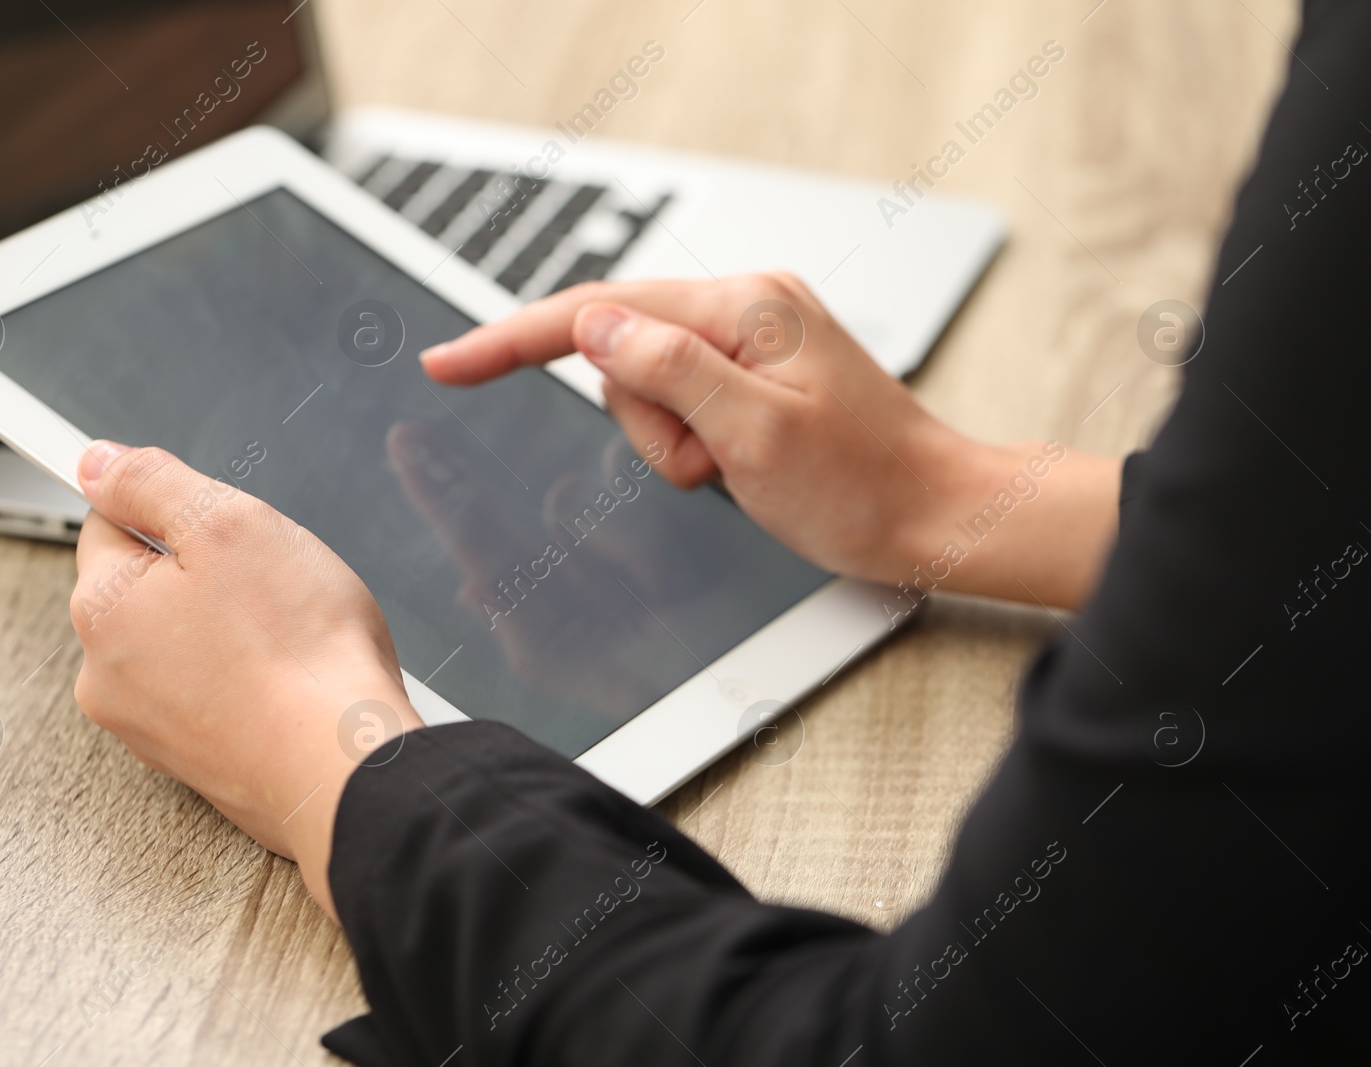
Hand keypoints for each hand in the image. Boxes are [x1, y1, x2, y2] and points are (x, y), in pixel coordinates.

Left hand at [69, 441, 421, 921]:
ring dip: (231, 630)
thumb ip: (152, 483)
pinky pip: (216, 694)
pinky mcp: (197, 764)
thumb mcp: (229, 523)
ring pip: (187, 643)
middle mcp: (108, 676)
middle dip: (207, 574)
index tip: (223, 524)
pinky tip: (295, 679)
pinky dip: (249, 681)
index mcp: (102, 608)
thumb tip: (96, 462)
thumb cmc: (298, 652)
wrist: (343, 770)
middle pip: (151, 588)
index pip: (111, 522)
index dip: (174, 509)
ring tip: (293, 635)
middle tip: (272, 581)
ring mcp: (150, 729)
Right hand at [421, 275, 1120, 608]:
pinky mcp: (753, 379)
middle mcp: (745, 310)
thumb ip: (669, 371)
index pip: (600, 312)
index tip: (448, 361)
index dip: (513, 339)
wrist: (936, 515)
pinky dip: (690, 446)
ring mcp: (750, 344)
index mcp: (745, 308)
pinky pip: (680, 405)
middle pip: (621, 356)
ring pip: (645, 390)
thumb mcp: (757, 434)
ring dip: (670, 444)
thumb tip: (592, 327)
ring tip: (732, 472)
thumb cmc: (866, 485)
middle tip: (706, 467)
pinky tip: (738, 468)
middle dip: (644, 424)